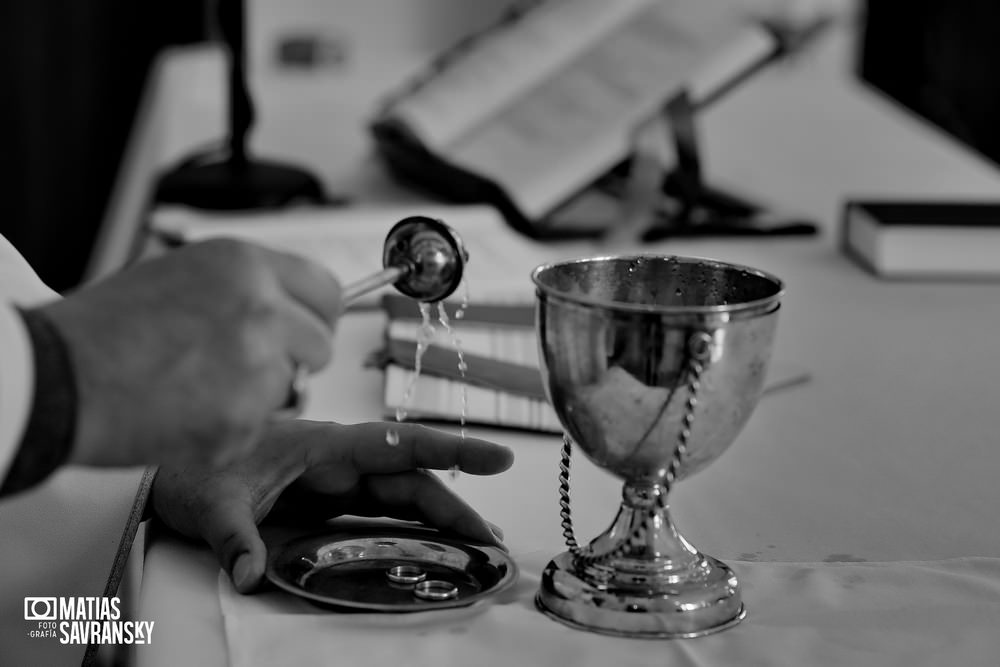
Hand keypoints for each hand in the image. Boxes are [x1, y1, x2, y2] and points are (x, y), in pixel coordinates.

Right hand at [39, 239, 341, 468]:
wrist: (57, 378)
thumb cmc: (103, 329)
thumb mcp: (183, 275)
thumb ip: (245, 288)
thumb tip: (289, 307)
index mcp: (245, 265)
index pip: (327, 291)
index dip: (316, 316)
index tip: (306, 330)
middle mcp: (262, 308)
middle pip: (321, 344)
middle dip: (293, 360)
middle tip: (244, 369)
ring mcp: (258, 365)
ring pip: (293, 389)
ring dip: (260, 396)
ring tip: (199, 389)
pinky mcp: (245, 419)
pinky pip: (262, 428)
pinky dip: (232, 430)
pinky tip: (186, 414)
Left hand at [151, 420, 514, 592]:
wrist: (170, 467)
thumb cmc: (192, 464)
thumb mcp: (210, 499)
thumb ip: (233, 536)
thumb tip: (251, 574)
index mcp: (323, 445)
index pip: (398, 444)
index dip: (451, 451)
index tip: (498, 457)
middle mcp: (338, 460)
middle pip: (410, 479)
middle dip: (456, 506)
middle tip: (493, 542)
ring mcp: (335, 481)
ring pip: (400, 496)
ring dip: (439, 519)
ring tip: (478, 547)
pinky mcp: (327, 501)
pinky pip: (380, 512)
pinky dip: (411, 527)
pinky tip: (433, 544)